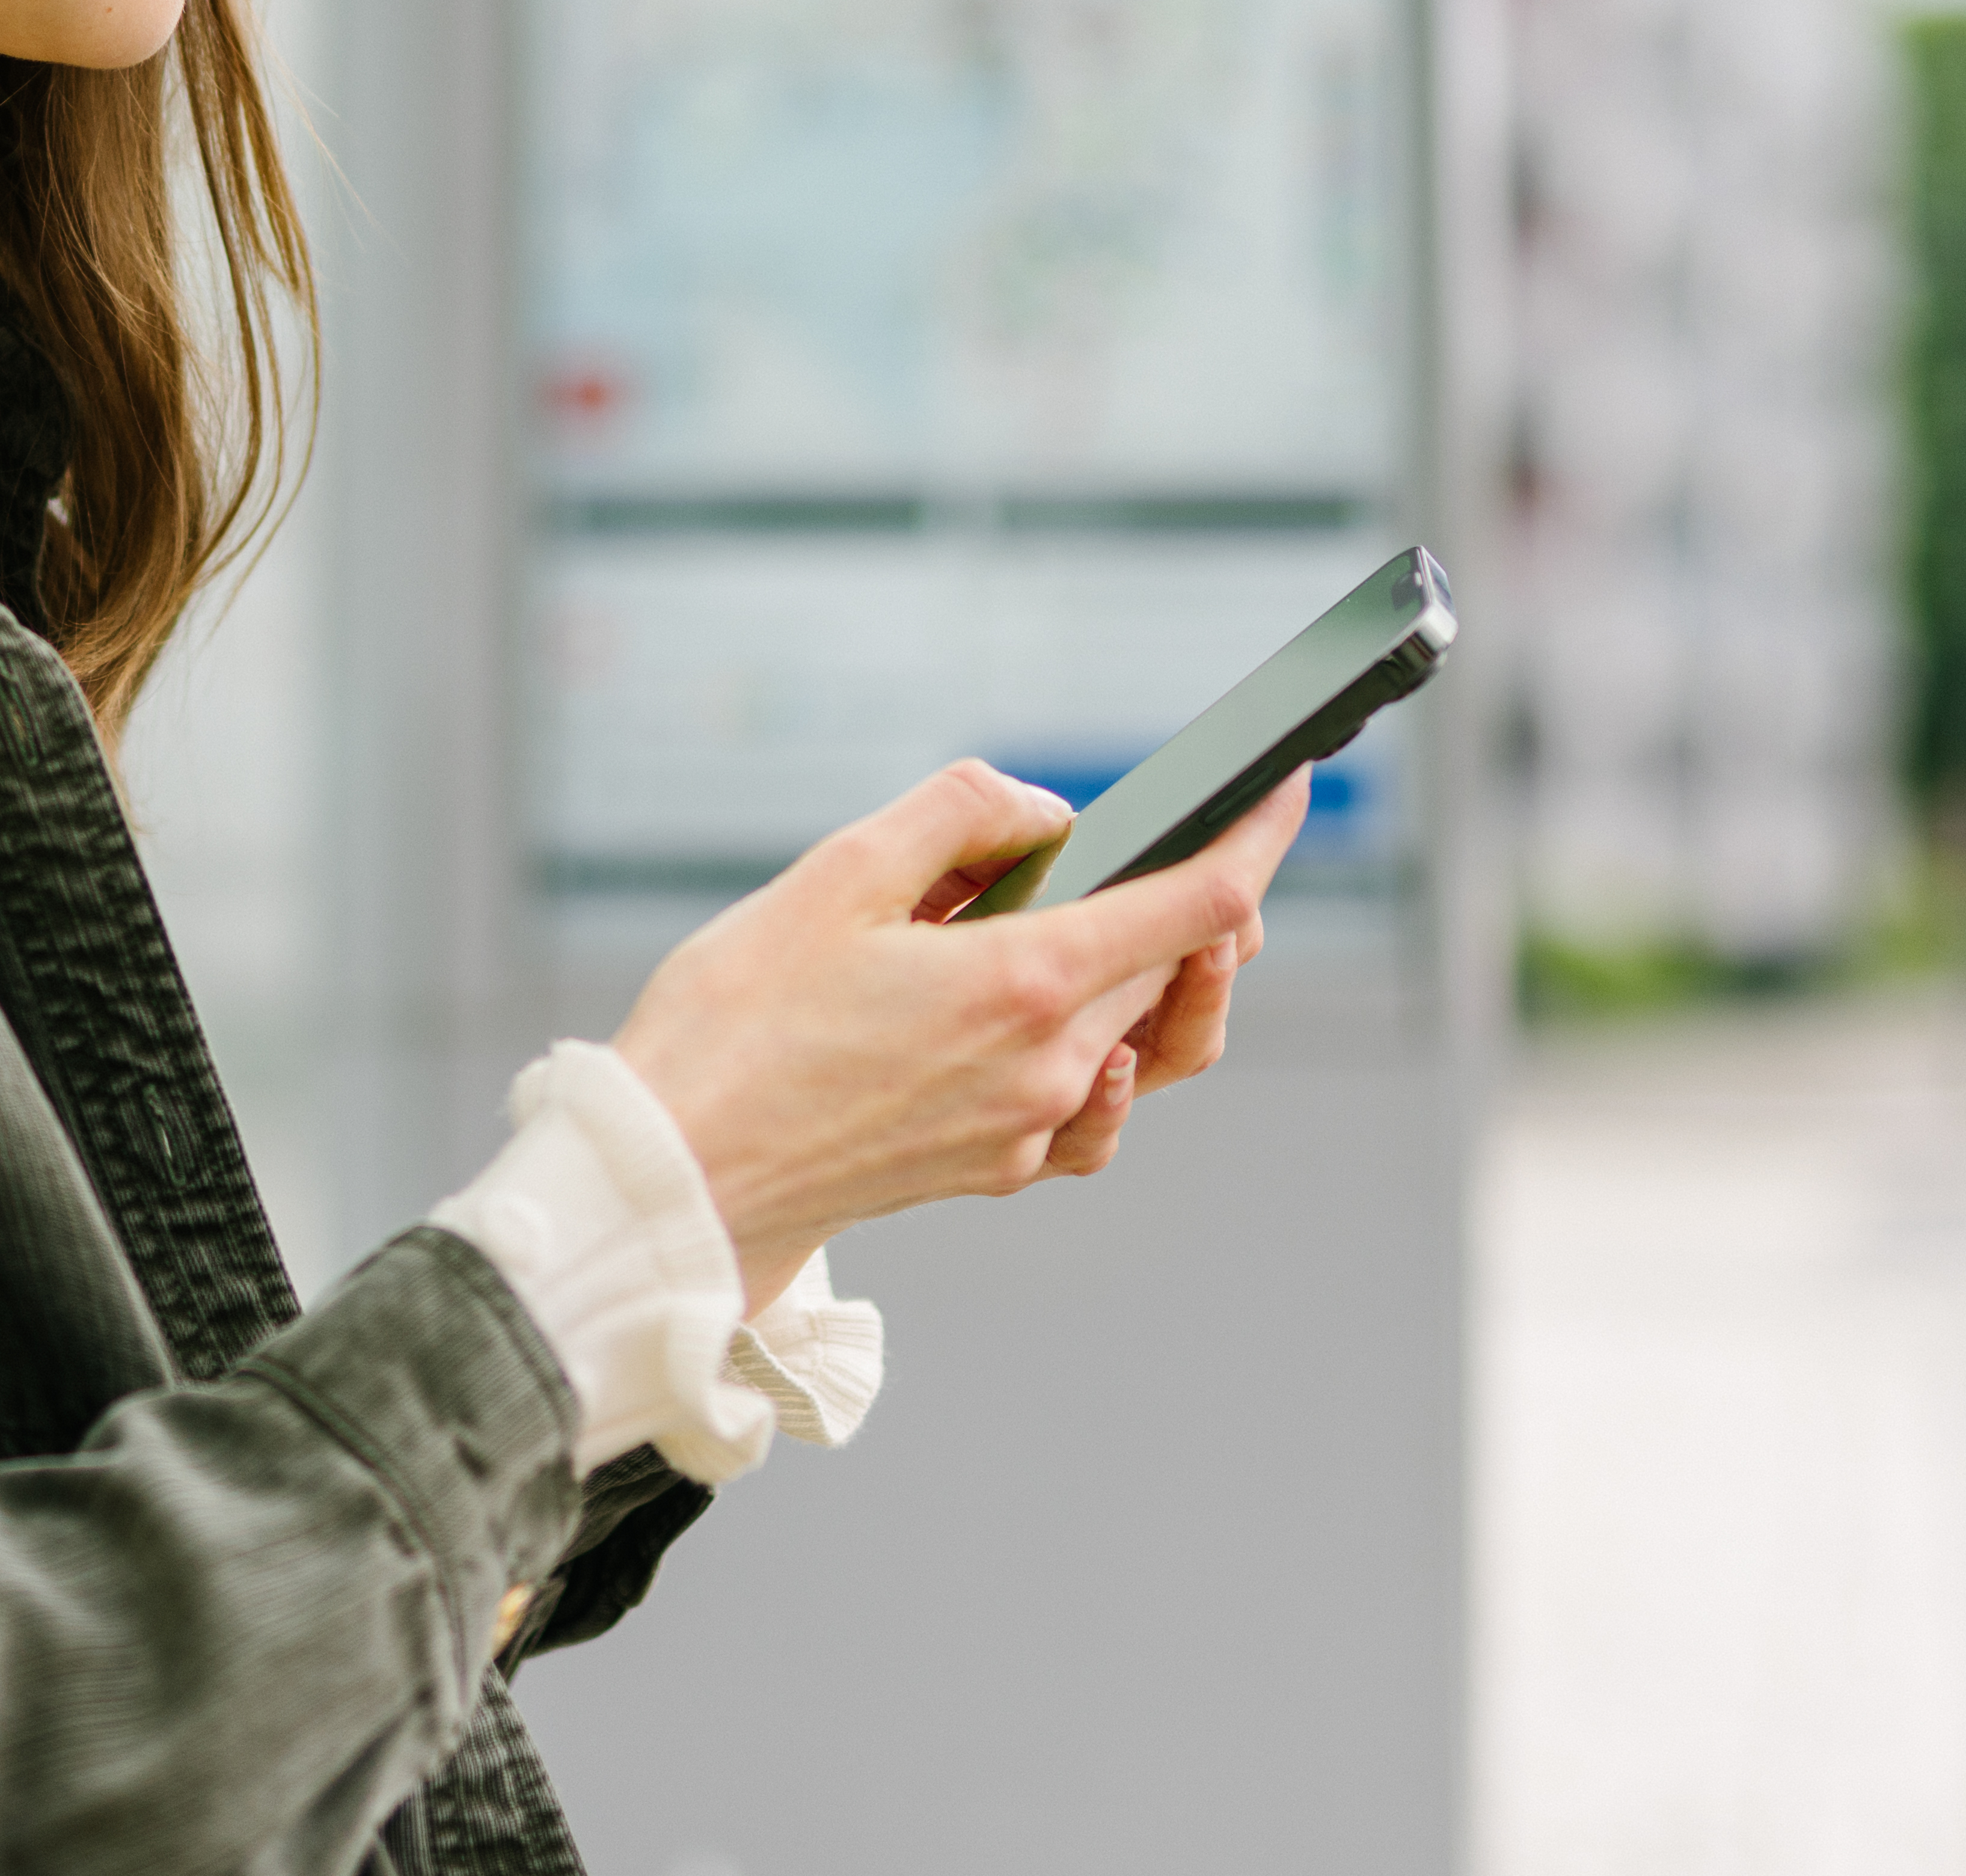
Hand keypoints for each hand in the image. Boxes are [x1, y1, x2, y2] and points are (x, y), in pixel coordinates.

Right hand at [611, 762, 1307, 1307]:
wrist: (677, 1177)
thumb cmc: (736, 1024)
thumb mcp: (838, 873)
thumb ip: (958, 817)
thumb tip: (1049, 814)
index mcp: (1026, 983)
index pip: (1203, 905)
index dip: (1260, 836)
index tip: (1288, 789)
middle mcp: (1051, 1068)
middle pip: (1184, 972)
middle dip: (1196, 898)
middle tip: (1167, 836)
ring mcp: (1028, 1130)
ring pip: (1151, 1046)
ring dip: (1163, 978)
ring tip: (1131, 918)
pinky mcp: (994, 1167)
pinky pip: (1094, 1110)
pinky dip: (1105, 1055)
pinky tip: (1070, 1026)